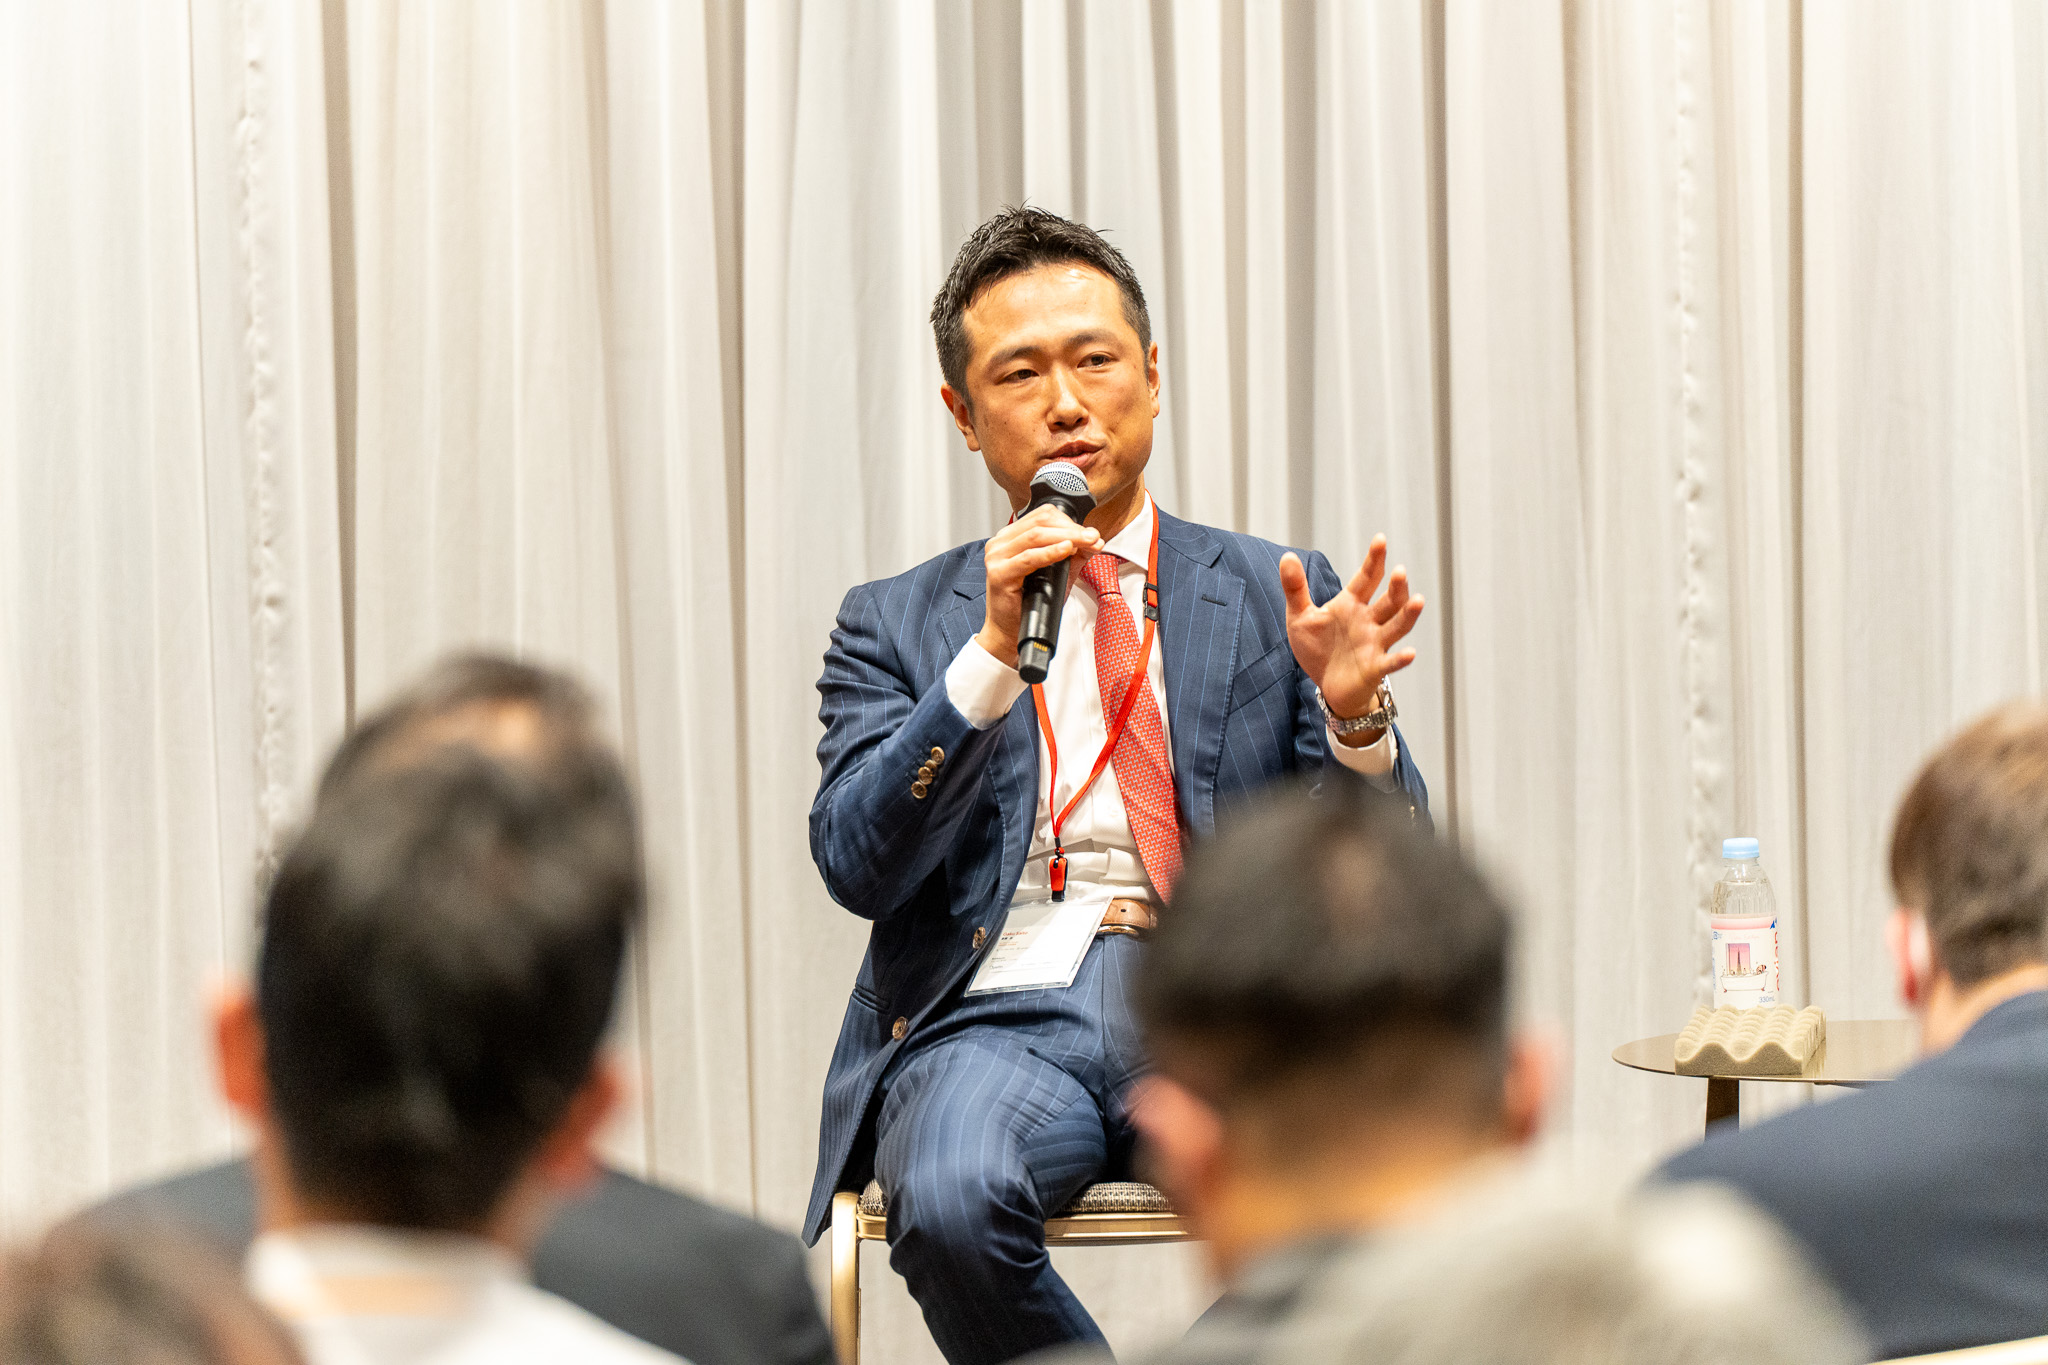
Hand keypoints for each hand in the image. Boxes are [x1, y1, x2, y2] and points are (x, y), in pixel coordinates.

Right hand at [975, 506, 1101, 665]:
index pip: (1042, 516)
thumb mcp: (1056, 574)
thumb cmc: (1028, 605)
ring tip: (1086, 542)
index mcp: (1009, 538)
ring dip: (1067, 537)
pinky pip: (1029, 557)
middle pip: (1041, 523)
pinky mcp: (999, 574)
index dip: (1069, 521)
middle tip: (1093, 538)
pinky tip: (1067, 550)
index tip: (1091, 534)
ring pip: (1036, 536)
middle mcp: (1000, 544)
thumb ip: (1073, 554)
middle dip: (1072, 529)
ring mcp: (997, 557)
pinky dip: (1050, 552)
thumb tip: (1094, 540)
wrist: (1009, 633)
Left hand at [1280, 535, 1422, 738]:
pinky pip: (1390, 663)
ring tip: (1418, 600)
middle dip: (1396, 586)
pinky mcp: (1375, 668)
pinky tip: (1410, 653)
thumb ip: (1295, 588)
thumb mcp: (1300, 617)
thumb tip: (1287, 556)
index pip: (1367, 577)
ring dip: (1407, 614)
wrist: (1326, 685)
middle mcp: (1369, 620)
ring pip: (1396, 626)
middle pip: (1388, 600)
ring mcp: (1375, 643)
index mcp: (1352, 604)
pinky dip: (1400, 659)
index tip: (1380, 539)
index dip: (1374, 559)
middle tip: (1400, 571)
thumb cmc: (1318, 648)